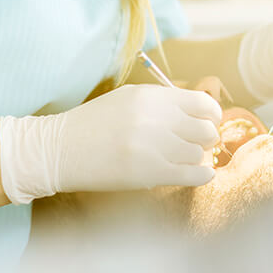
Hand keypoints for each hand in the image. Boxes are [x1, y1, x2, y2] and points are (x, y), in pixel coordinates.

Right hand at [0, 84, 222, 203]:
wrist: (60, 150)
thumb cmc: (95, 123)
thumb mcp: (129, 98)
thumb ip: (164, 102)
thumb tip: (201, 111)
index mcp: (151, 97)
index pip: (202, 103)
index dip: (212, 114)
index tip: (208, 121)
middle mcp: (156, 119)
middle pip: (206, 130)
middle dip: (206, 137)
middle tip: (197, 142)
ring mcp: (154, 147)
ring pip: (198, 154)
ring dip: (195, 157)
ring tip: (183, 158)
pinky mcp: (149, 174)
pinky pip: (193, 174)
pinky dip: (202, 175)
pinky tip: (200, 174)